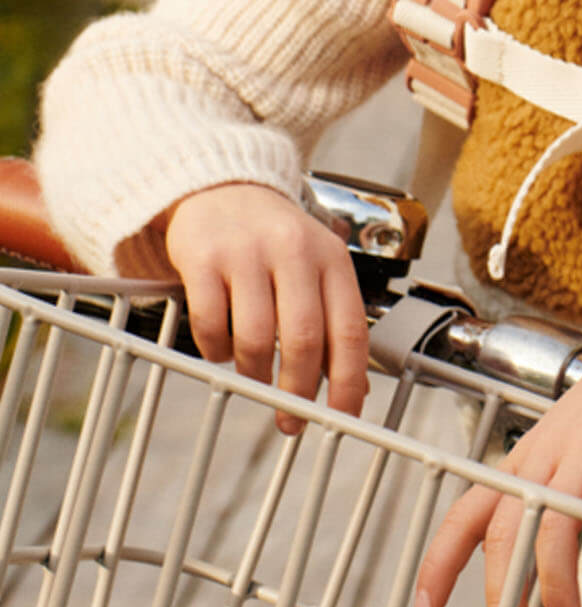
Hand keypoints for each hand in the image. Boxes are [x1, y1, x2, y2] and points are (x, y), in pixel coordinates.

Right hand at [165, 182, 368, 432]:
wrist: (222, 188)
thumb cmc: (275, 239)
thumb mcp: (317, 267)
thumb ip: (335, 320)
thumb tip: (353, 390)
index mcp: (332, 258)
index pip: (350, 330)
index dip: (347, 381)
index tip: (342, 416)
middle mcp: (295, 252)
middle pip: (304, 338)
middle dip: (298, 390)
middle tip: (291, 418)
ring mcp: (247, 253)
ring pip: (255, 336)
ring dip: (254, 374)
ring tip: (254, 379)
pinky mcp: (203, 258)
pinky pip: (211, 323)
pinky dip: (216, 350)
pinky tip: (221, 350)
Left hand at [413, 331, 581, 606]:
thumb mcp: (557, 456)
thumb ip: (537, 504)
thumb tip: (517, 569)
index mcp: (522, 465)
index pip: (465, 515)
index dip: (439, 562)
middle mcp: (545, 458)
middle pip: (507, 529)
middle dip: (504, 593)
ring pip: (556, 523)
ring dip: (558, 584)